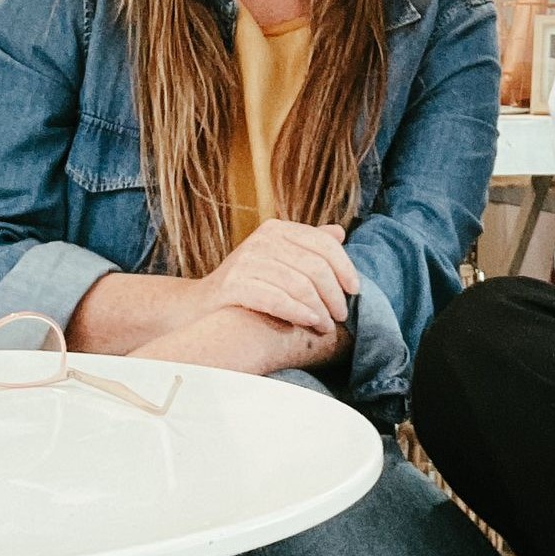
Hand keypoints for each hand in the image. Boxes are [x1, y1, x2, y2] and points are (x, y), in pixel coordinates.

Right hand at [194, 220, 359, 335]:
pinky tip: (311, 322)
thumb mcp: (278, 259)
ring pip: (300, 284)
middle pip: (315, 266)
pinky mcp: (234, 284)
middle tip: (342, 315)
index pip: (323, 243)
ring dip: (320, 308)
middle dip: (334, 294)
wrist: (200, 307)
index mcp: (277, 230)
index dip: (345, 267)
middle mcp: (262, 240)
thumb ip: (307, 246)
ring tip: (327, 325)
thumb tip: (339, 232)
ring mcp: (247, 260)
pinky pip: (277, 299)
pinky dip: (299, 311)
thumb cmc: (247, 285)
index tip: (355, 291)